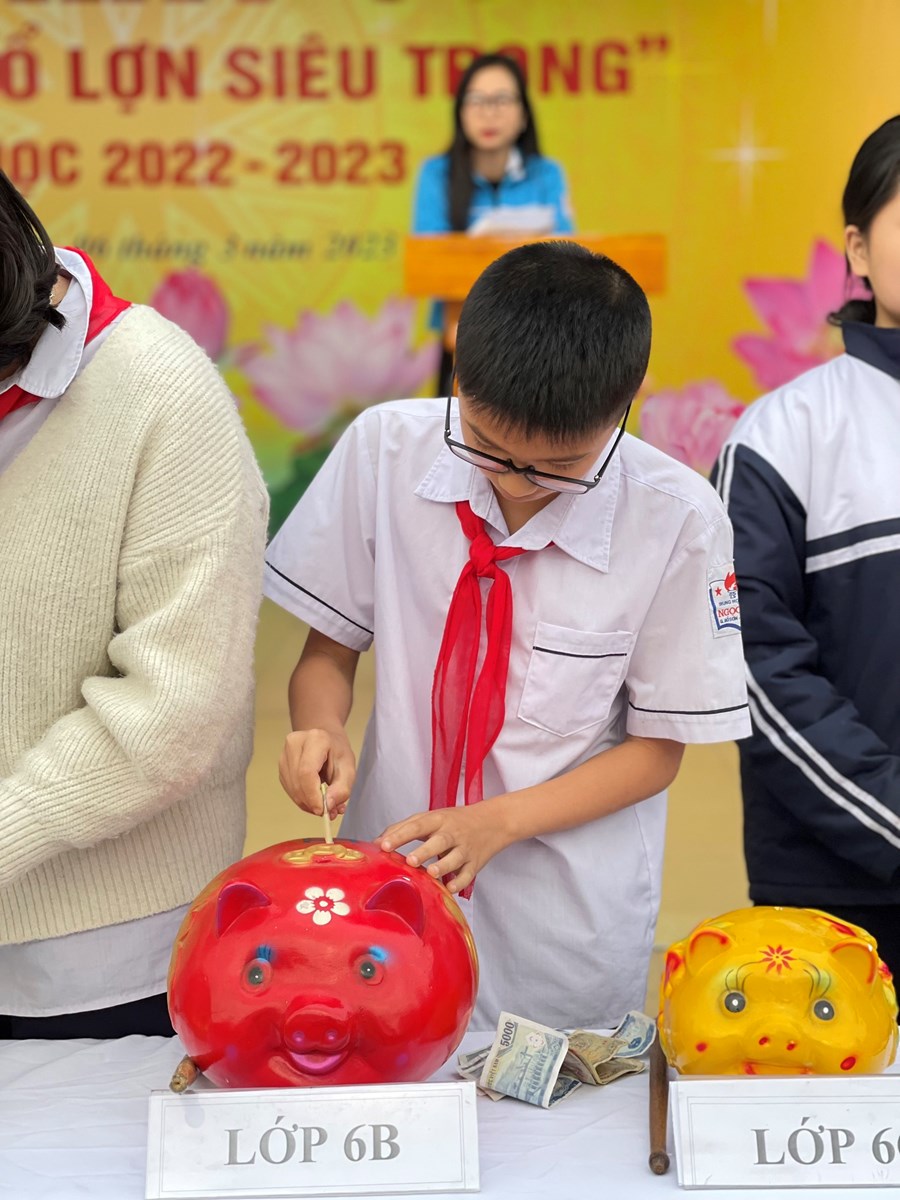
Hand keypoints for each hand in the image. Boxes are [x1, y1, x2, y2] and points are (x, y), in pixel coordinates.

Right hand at [279, 728, 355, 815]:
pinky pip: (289, 788)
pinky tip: (313, 798)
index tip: (322, 810)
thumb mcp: (348, 769)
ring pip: (292, 787)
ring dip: (307, 803)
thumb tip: (327, 806)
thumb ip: (341, 789)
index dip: (312, 795)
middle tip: (327, 812)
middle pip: (298, 781)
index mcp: (315, 739)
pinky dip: (301, 798)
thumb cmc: (338, 752)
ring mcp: (285, 753)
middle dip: (311, 802)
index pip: (307, 772)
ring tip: (323, 804)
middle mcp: (295, 743)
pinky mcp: (281, 764)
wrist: (326, 739)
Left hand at [378, 799, 512, 893]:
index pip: (417, 826)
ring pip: (455, 858)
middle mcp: (452, 833)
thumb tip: (376, 842)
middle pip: (439, 841)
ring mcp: (465, 849)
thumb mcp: (430, 817)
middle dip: (424, 851)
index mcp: (438, 820)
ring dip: (443, 866)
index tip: (383, 846)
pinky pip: (468, 875)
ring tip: (430, 873)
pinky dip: (459, 882)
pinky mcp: (476, 863)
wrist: (493, 821)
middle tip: (409, 860)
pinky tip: (449, 889)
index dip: (400, 835)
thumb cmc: (453, 821)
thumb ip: (403, 827)